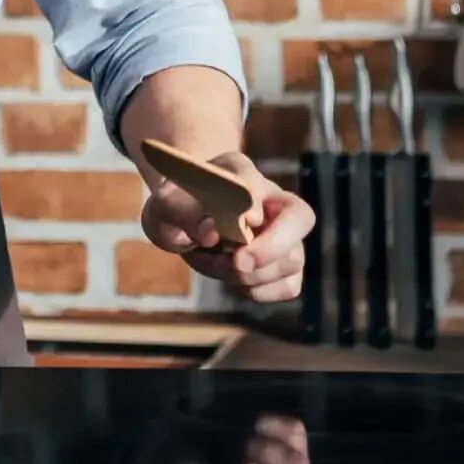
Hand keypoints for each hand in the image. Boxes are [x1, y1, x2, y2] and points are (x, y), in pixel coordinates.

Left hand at [138, 151, 311, 301]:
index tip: (246, 220)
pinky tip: (238, 283)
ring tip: (218, 265)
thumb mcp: (164, 207)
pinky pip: (290, 284)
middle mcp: (271, 199)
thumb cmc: (177, 206)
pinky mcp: (284, 263)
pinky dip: (262, 291)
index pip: (255, 182)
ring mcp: (284, 231)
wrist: (185, 216)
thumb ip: (183, 214)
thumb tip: (211, 234)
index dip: (255, 202)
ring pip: (292, 259)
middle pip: (300, 218)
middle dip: (269, 249)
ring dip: (252, 275)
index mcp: (238, 172)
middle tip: (236, 263)